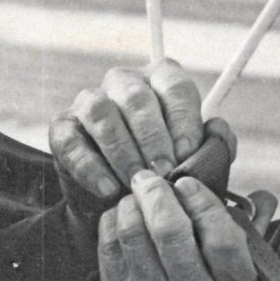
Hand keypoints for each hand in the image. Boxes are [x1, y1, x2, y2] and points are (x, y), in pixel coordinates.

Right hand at [49, 58, 234, 241]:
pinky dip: (90, 166)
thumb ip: (215, 143)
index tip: (187, 153)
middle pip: (136, 97)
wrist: (122, 202)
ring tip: (136, 182)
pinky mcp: (62, 127)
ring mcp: (90, 101)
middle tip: (163, 171)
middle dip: (152, 137)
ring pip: (102, 112)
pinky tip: (108, 189)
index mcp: (161, 78)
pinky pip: (70, 141)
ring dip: (121, 150)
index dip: (183, 119)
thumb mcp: (195, 158)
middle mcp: (125, 82)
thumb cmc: (166, 169)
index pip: (174, 86)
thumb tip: (217, 130)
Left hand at [98, 170, 276, 280]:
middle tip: (151, 176)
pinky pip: (109, 250)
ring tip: (136, 193)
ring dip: (131, 204)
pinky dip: (112, 222)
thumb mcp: (243, 279)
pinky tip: (121, 214)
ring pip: (133, 235)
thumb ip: (253, 233)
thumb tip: (262, 195)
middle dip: (158, 192)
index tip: (189, 183)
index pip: (220, 237)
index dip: (203, 201)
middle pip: (171, 231)